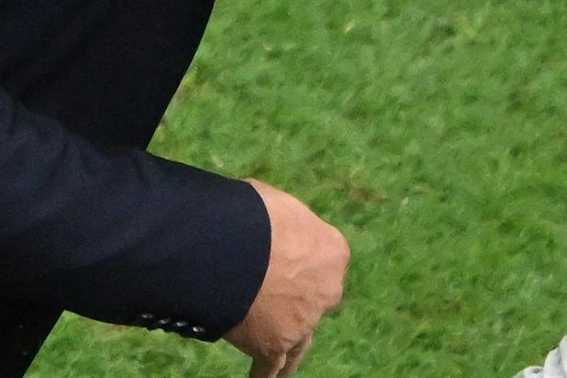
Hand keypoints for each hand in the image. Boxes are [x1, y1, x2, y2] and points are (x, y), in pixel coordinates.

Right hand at [225, 180, 349, 377]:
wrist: (232, 247)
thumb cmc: (253, 214)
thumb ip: (285, 224)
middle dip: (300, 300)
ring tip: (282, 359)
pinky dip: (265, 373)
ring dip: (291, 348)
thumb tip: (271, 222)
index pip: (325, 260)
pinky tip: (260, 376)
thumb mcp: (278, 205)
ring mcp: (304, 321)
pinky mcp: (275, 344)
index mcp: (333, 251)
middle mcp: (327, 289)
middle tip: (275, 298)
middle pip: (316, 299)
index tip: (286, 262)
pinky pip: (272, 366)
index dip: (302, 261)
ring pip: (301, 342)